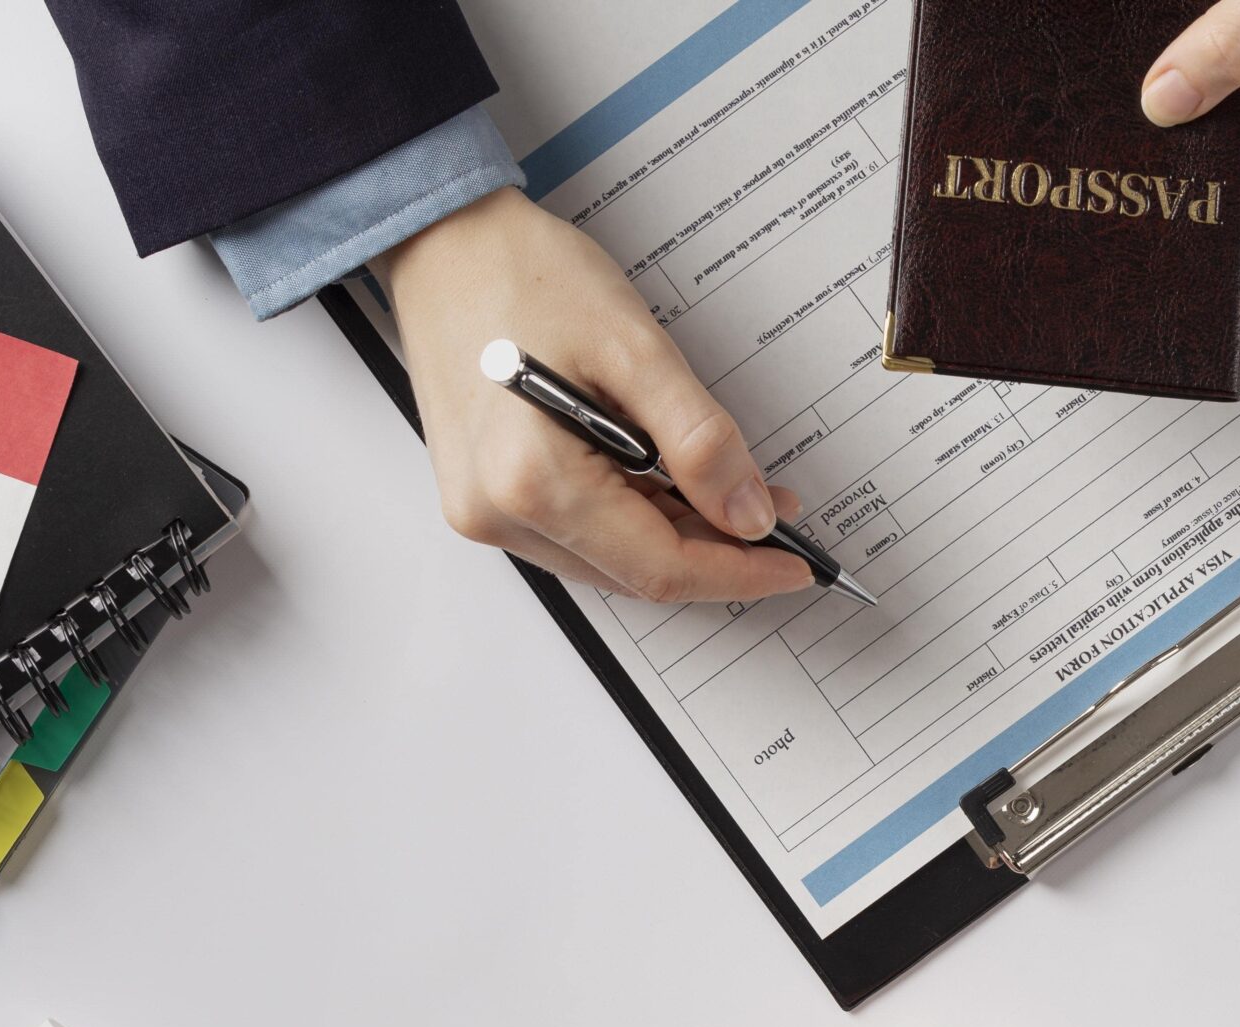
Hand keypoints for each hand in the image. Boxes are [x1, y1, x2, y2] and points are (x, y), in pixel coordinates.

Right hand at [372, 187, 809, 603]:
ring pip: (608, 560)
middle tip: (774, 507)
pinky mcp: (483, 497)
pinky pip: (577, 533)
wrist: (444, 241)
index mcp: (531, 482)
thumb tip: (750, 513)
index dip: (739, 571)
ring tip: (725, 486)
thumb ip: (699, 440)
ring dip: (674, 534)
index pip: (660, 566)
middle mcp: (497, 515)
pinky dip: (631, 516)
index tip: (795, 561)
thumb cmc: (522, 273)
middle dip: (714, 551)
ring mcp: (483, 512)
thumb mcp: (634, 348)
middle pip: (634, 572)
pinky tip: (664, 479)